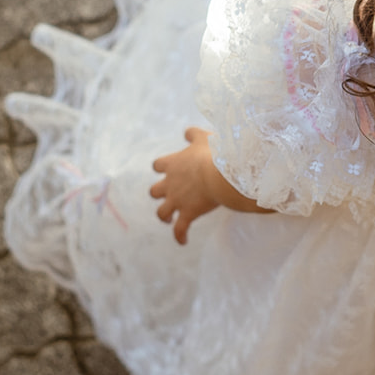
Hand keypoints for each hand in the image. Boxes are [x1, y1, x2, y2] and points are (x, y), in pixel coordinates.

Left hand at [150, 127, 220, 244]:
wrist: (220, 175)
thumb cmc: (214, 153)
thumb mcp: (204, 137)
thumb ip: (193, 134)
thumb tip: (187, 132)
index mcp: (172, 164)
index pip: (158, 165)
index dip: (162, 168)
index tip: (167, 169)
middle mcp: (170, 183)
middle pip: (154, 191)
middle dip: (160, 193)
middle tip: (169, 196)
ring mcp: (177, 200)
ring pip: (162, 212)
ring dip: (164, 216)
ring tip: (169, 219)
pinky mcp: (188, 214)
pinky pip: (179, 229)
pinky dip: (180, 236)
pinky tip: (183, 241)